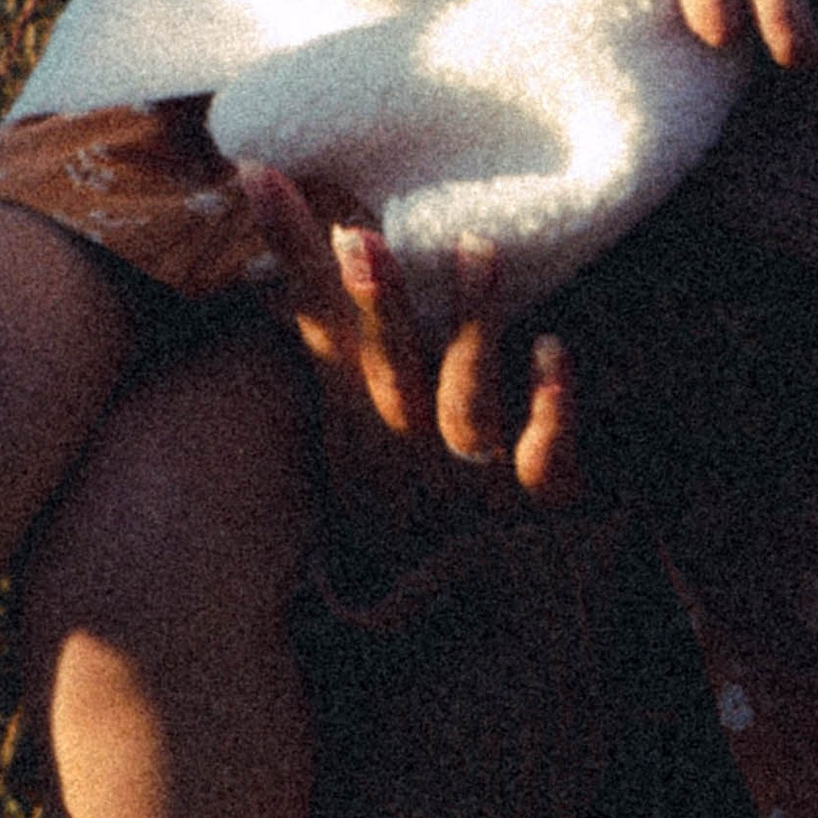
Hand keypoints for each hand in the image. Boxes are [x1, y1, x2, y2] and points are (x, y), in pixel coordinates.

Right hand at [235, 164, 578, 533]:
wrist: (466, 645)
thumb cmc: (410, 534)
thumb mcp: (359, 456)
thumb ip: (347, 368)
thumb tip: (316, 276)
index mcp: (358, 428)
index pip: (318, 325)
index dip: (290, 251)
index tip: (259, 172)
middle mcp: (403, 449)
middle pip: (383, 365)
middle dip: (373, 304)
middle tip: (359, 236)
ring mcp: (466, 479)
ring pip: (464, 397)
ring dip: (470, 324)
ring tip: (478, 250)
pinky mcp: (529, 509)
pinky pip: (542, 455)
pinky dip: (552, 409)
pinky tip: (557, 352)